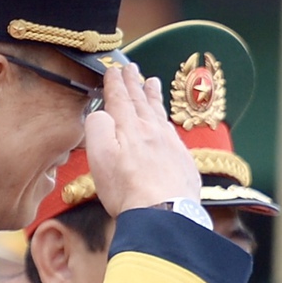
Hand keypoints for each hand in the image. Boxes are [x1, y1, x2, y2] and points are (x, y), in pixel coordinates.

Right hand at [81, 59, 203, 215]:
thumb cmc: (127, 189)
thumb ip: (97, 127)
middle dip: (134, 83)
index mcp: (129, 128)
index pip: (120, 99)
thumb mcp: (99, 156)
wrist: (165, 213)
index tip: (113, 69)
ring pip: (160, 114)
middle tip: (132, 69)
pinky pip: (174, 133)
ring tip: (152, 83)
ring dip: (153, 97)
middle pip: (141, 102)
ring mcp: (171, 145)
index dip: (115, 83)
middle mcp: (152, 131)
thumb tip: (101, 113)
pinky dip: (167, 121)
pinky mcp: (184, 161)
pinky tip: (167, 122)